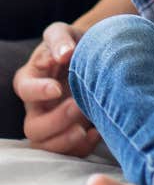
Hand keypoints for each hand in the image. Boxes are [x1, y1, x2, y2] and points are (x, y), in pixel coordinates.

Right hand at [12, 22, 99, 156]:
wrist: (93, 55)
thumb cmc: (73, 43)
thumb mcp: (64, 33)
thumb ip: (60, 39)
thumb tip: (65, 52)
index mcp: (31, 79)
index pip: (24, 89)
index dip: (38, 91)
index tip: (57, 87)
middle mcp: (36, 106)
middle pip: (33, 127)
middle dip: (56, 121)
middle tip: (79, 107)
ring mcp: (51, 122)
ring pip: (46, 145)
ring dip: (65, 141)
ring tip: (85, 129)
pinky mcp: (67, 132)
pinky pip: (68, 151)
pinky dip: (81, 148)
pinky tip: (97, 133)